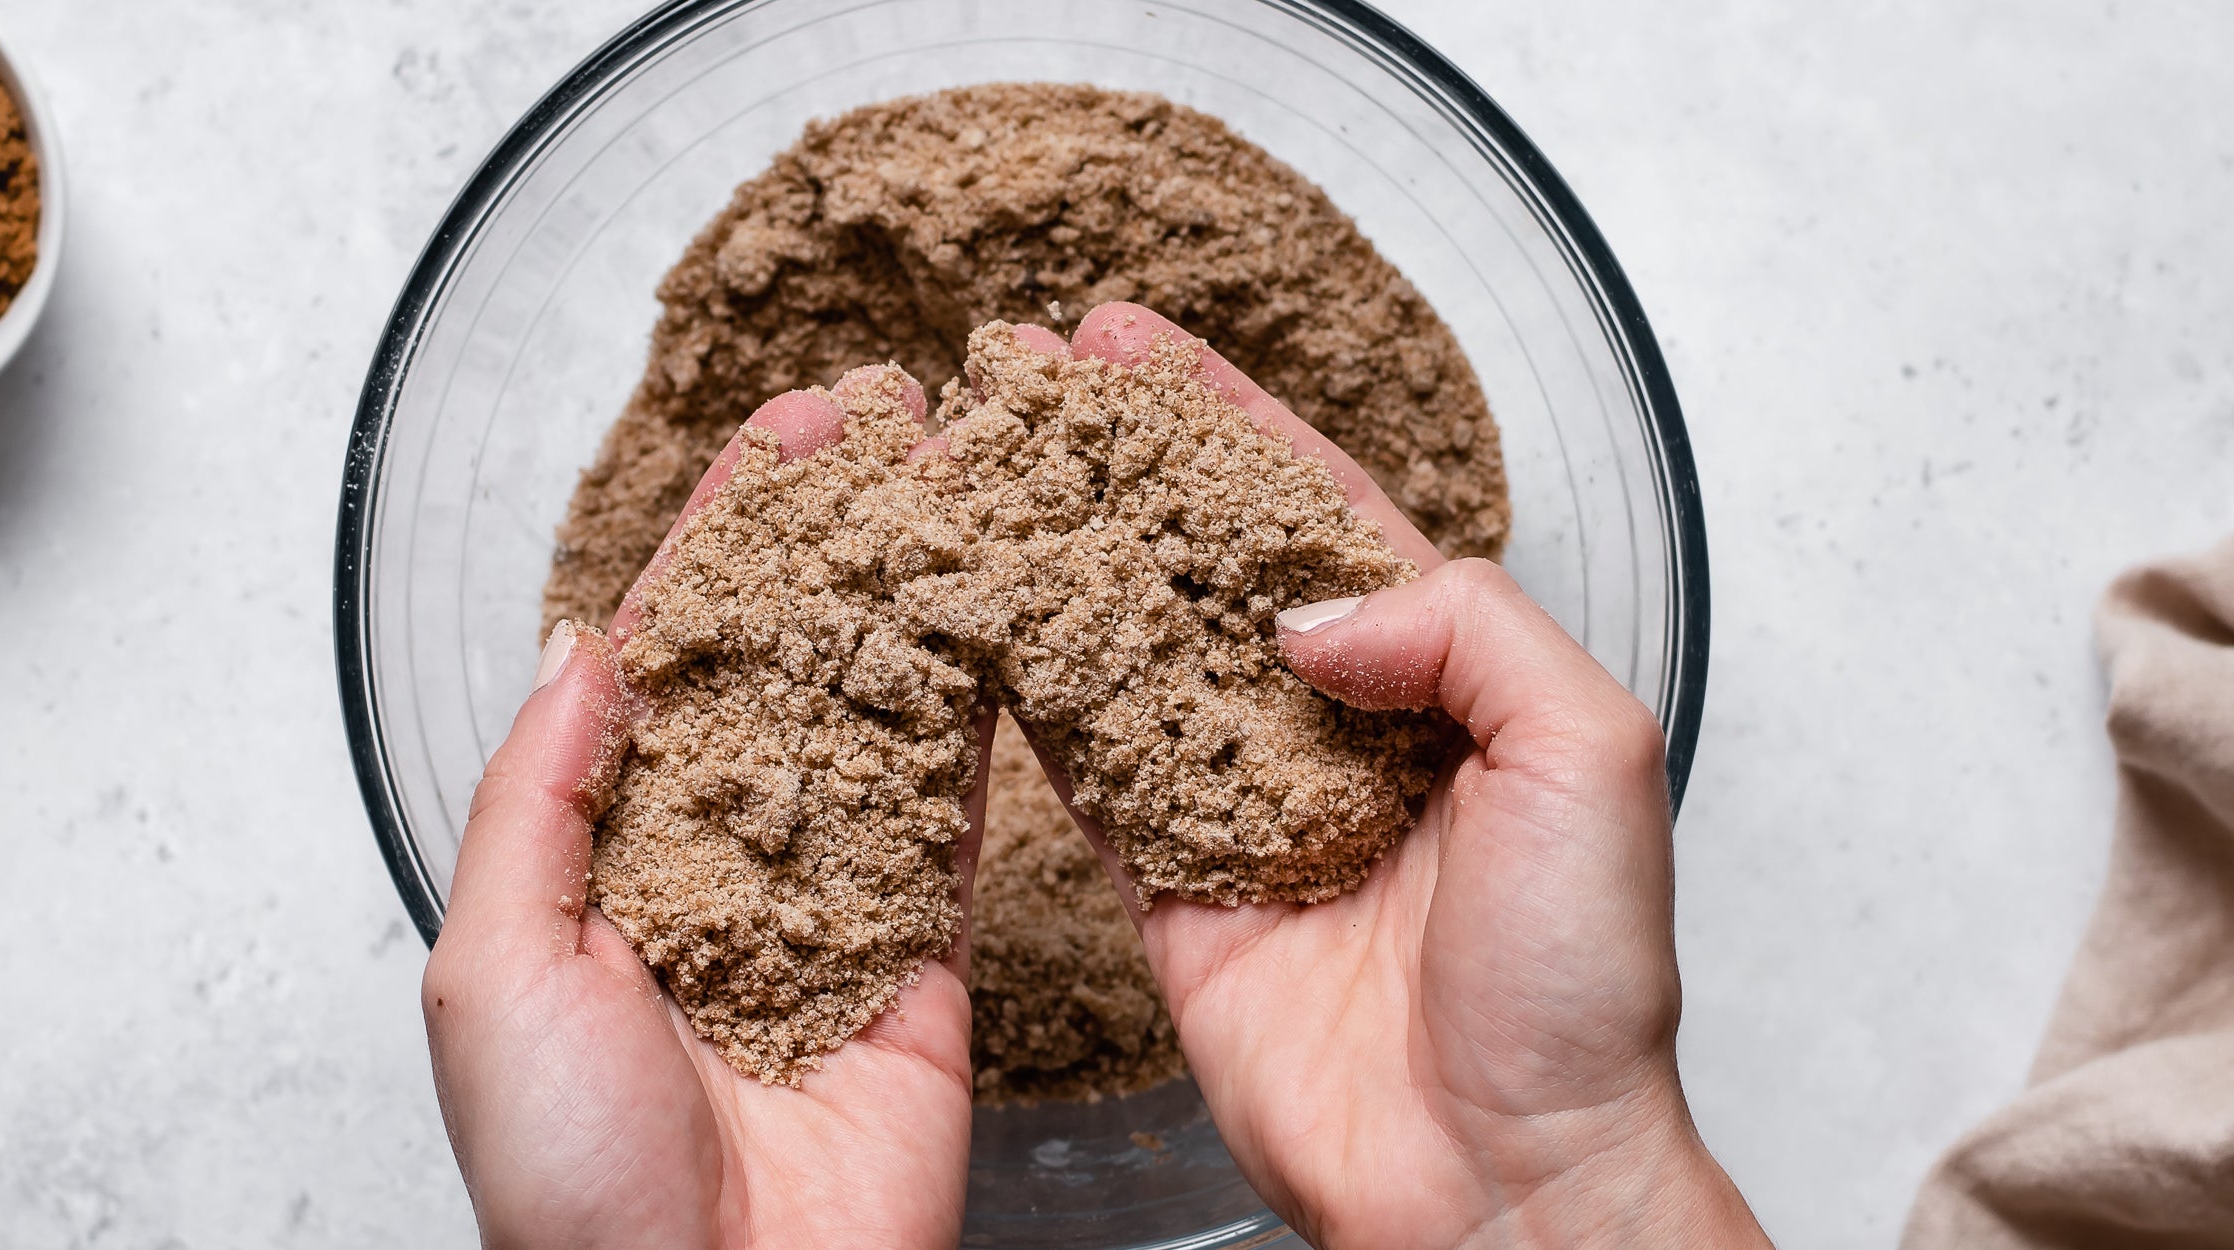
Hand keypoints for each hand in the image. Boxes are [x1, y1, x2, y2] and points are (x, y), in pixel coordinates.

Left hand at [421, 372, 982, 1248]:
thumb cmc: (567, 1177)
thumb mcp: (492, 966)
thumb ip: (536, 797)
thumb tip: (581, 644)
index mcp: (604, 860)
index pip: (665, 661)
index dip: (718, 544)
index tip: (776, 439)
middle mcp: (722, 864)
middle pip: (784, 663)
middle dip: (828, 541)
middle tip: (884, 421)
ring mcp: (834, 901)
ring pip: (881, 716)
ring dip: (914, 595)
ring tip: (954, 479)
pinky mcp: (933, 954)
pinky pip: (961, 815)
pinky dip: (985, 713)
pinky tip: (1008, 611)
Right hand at [1019, 303, 1769, 1248]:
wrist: (1499, 1173)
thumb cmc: (1576, 988)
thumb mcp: (1589, 757)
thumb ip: (1463, 632)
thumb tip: (1299, 613)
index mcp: (1444, 684)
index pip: (1319, 517)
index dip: (1228, 426)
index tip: (1138, 348)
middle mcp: (1334, 731)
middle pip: (1206, 564)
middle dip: (1123, 468)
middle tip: (1032, 376)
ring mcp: (1243, 806)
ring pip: (1131, 652)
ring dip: (1060, 556)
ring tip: (982, 464)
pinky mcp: (1171, 892)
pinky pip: (1087, 775)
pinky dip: (1030, 696)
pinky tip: (975, 614)